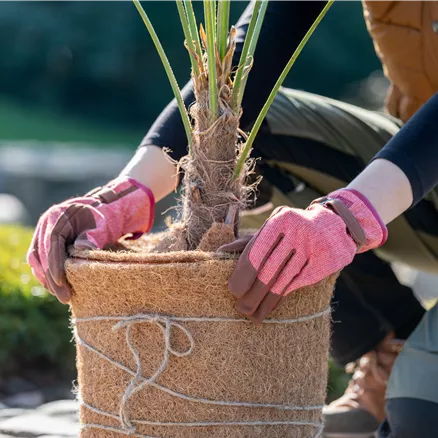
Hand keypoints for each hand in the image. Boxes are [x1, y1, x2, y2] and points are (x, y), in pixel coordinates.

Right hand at [27, 177, 154, 302]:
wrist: (103, 211)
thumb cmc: (104, 218)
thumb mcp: (102, 225)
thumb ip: (93, 236)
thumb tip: (82, 249)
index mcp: (58, 216)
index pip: (52, 243)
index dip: (54, 264)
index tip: (61, 282)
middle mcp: (46, 224)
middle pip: (42, 254)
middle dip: (51, 278)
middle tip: (64, 297)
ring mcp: (43, 233)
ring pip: (37, 260)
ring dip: (47, 279)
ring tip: (61, 296)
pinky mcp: (46, 243)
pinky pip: (41, 261)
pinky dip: (47, 275)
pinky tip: (56, 288)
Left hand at [220, 189, 386, 322]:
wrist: (334, 224)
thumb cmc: (292, 228)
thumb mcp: (272, 227)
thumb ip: (248, 241)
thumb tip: (220, 252)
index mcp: (278, 221)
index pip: (256, 251)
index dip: (244, 273)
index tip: (233, 291)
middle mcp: (296, 232)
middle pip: (269, 269)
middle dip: (253, 292)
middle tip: (241, 308)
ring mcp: (311, 248)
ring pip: (283, 280)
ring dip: (266, 302)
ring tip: (253, 316)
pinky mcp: (323, 263)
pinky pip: (298, 285)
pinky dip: (282, 299)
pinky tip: (271, 308)